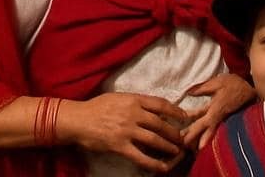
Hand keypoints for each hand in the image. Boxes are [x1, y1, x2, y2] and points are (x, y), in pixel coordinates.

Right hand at [60, 93, 187, 172]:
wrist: (79, 120)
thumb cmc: (98, 106)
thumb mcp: (119, 97)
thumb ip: (135, 102)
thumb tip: (152, 108)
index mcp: (133, 100)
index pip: (160, 103)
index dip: (175, 110)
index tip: (185, 116)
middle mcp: (133, 114)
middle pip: (160, 123)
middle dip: (174, 131)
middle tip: (184, 138)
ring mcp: (127, 130)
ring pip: (154, 139)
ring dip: (168, 146)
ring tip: (177, 151)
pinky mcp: (120, 146)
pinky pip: (140, 156)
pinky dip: (154, 163)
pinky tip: (163, 167)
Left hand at [181, 74, 255, 149]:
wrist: (250, 88)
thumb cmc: (233, 84)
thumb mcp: (217, 82)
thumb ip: (202, 88)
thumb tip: (188, 92)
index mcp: (215, 109)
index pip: (201, 123)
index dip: (192, 131)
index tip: (183, 139)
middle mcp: (218, 117)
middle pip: (204, 131)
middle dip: (194, 139)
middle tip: (184, 146)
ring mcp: (221, 119)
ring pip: (209, 131)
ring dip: (200, 138)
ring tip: (192, 147)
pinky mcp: (223, 117)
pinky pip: (212, 127)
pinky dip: (206, 133)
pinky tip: (201, 137)